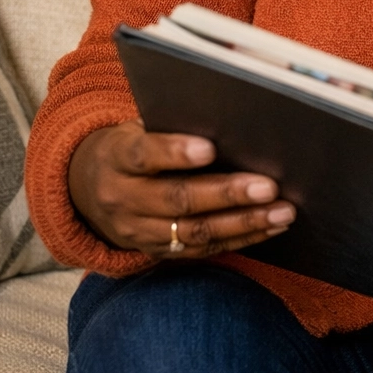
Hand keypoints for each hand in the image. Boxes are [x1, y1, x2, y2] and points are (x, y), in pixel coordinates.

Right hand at [68, 119, 294, 257]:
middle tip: (268, 186)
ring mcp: (140, 232)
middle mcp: (124, 200)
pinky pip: (203, 250)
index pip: (144, 155)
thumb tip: (230, 119)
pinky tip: (272, 227)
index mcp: (117, 159)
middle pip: (177, 199)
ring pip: (195, 231)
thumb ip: (170, 128)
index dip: (175, 153)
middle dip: (226, 194)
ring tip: (283, 212)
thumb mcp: (136, 131)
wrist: (89, 192)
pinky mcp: (158, 252)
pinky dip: (241, 239)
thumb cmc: (133, 148)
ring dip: (244, 223)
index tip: (210, 148)